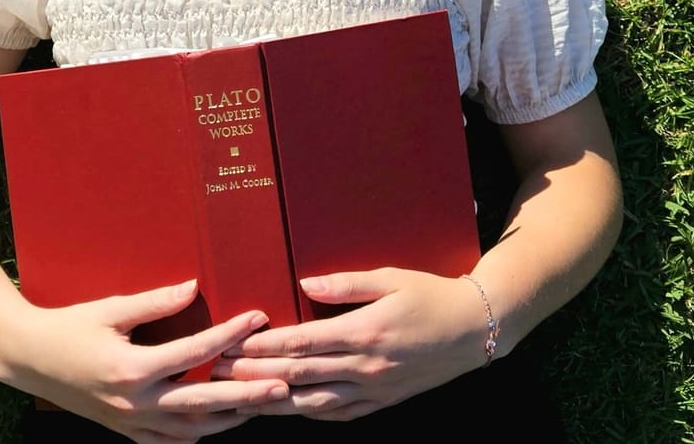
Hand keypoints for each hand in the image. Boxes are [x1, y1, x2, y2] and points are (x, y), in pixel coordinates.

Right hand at [0, 279, 292, 442]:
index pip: (195, 352)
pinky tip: (217, 424)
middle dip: (246, 395)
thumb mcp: (110, 309)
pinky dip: (196, 435)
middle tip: (282, 385)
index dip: (230, 334)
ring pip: (191, 431)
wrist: (27, 358)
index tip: (257, 317)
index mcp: (132, 368)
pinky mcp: (125, 431)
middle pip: (203, 404)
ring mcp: (130, 422)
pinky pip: (168, 443)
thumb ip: (155, 302)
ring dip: (228, 419)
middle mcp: (135, 402)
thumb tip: (195, 287)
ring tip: (260, 405)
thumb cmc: (68, 327)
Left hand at [210, 268, 487, 421]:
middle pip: (298, 374)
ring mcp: (374, 389)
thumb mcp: (391, 278)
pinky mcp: (381, 402)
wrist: (476, 329)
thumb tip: (303, 284)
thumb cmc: (431, 295)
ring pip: (313, 403)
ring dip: (273, 400)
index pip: (302, 342)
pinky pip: (338, 414)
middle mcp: (366, 366)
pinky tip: (285, 408)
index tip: (232, 343)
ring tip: (238, 398)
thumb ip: (345, 284)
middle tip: (218, 372)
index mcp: (364, 332)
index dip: (263, 345)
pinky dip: (307, 413)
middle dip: (254, 374)